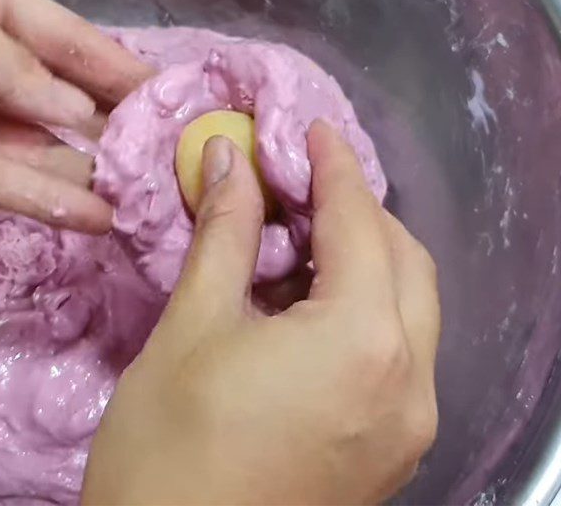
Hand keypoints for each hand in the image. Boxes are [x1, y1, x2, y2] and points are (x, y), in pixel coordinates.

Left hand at [0, 0, 151, 231]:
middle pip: (45, 89)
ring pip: (20, 141)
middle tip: (161, 158)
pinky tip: (85, 216)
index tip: (165, 92)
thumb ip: (9, 64)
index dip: (110, 61)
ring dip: (75, 169)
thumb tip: (72, 107)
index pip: (57, 30)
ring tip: (137, 198)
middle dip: (101, 122)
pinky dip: (32, 196)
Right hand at [83, 121, 439, 504]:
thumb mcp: (193, 324)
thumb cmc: (168, 442)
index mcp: (362, 340)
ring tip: (299, 233)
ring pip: (410, 307)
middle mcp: (410, 381)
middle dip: (357, 209)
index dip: (334, 166)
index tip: (309, 128)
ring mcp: (409, 424)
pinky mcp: (392, 451)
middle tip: (298, 181)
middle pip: (403, 261)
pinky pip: (399, 352)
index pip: (360, 223)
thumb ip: (224, 231)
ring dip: (364, 256)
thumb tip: (227, 157)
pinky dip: (365, 307)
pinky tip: (309, 300)